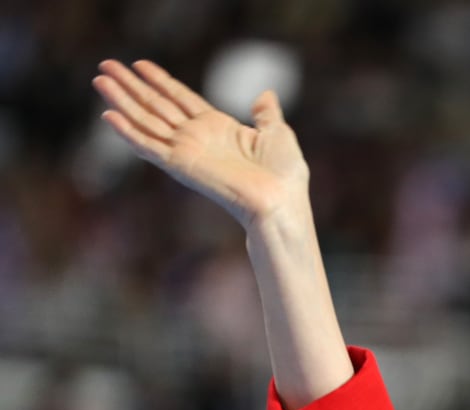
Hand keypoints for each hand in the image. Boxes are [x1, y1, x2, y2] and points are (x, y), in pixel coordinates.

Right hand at [93, 59, 309, 229]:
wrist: (280, 201)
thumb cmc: (285, 175)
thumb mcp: (277, 133)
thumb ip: (265, 113)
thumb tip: (265, 94)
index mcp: (218, 128)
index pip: (181, 98)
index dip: (160, 80)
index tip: (139, 64)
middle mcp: (198, 138)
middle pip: (157, 105)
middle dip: (131, 85)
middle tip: (106, 64)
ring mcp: (186, 152)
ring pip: (146, 121)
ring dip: (121, 101)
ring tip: (99, 79)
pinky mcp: (180, 166)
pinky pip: (148, 146)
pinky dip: (128, 132)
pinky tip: (109, 115)